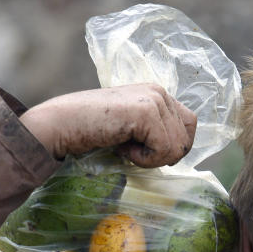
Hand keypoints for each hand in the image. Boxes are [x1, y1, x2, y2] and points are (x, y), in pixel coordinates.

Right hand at [20, 83, 196, 166]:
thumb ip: (156, 130)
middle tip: (130, 147)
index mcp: (158, 93)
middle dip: (161, 155)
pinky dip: (143, 159)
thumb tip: (181, 152)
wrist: (62, 124)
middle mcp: (159, 91)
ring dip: (150, 158)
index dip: (172, 146)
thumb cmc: (92, 130)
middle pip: (186, 140)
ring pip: (177, 148)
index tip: (143, 148)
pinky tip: (121, 146)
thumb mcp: (132, 128)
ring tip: (123, 144)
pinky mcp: (147, 112)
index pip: (190, 125)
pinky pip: (164, 151)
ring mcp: (154, 99)